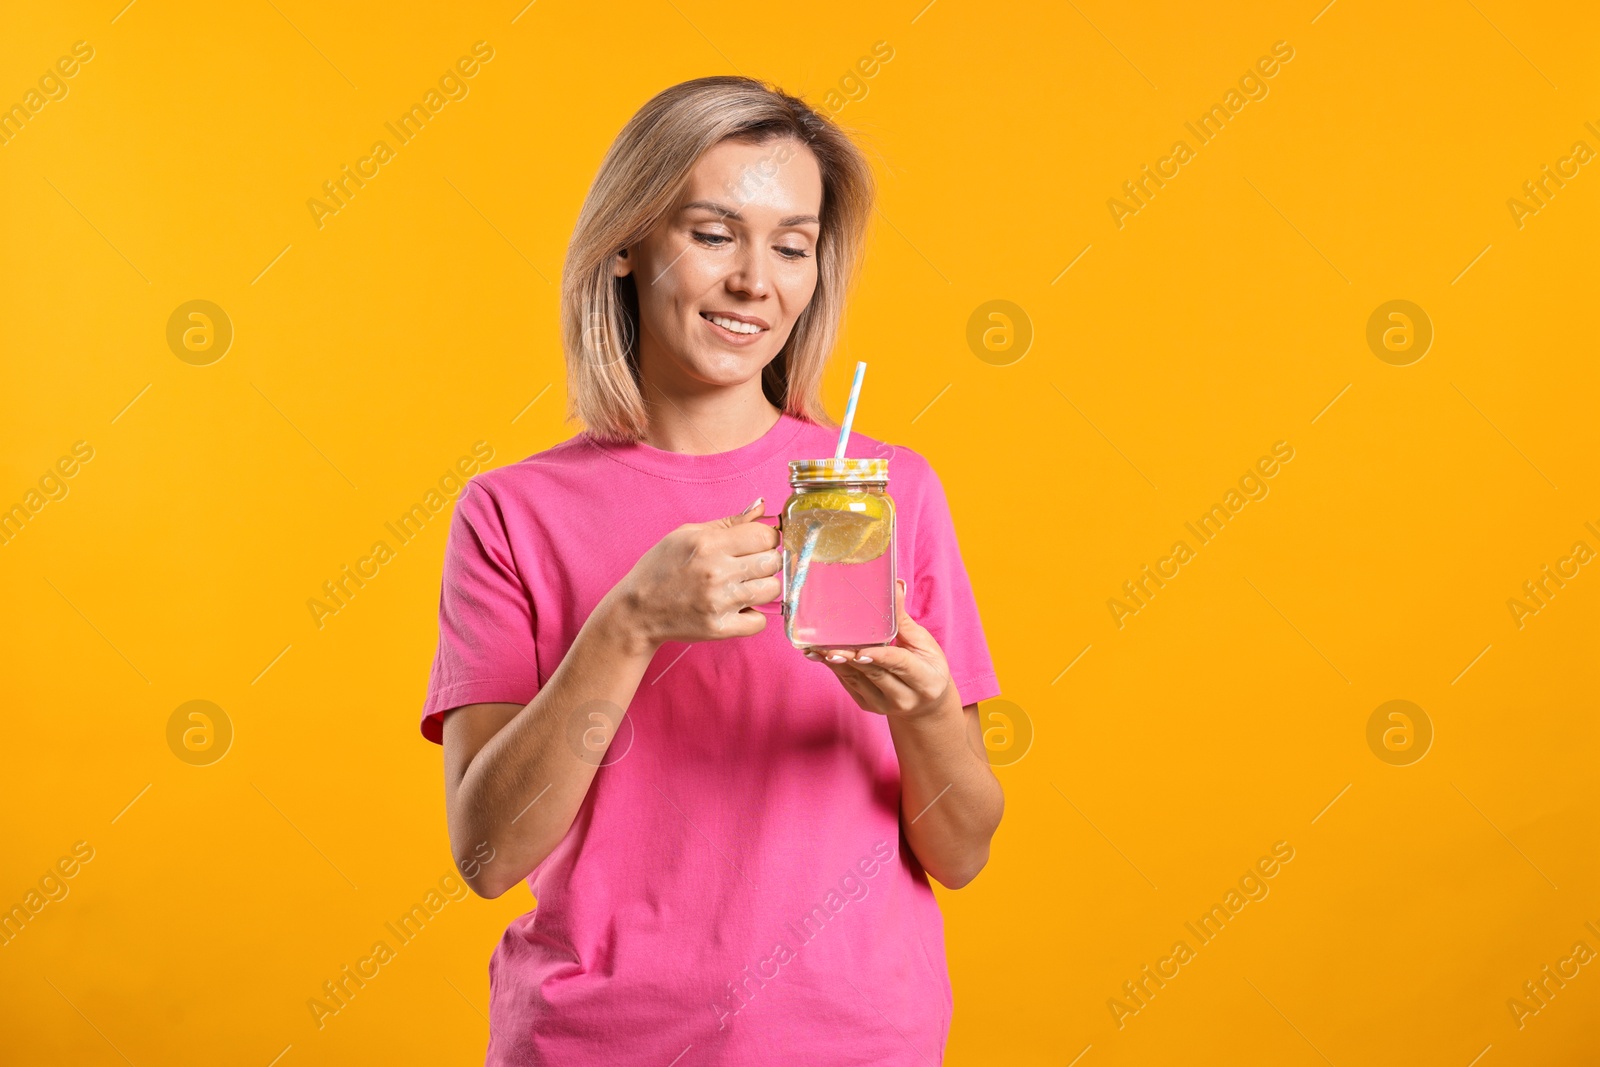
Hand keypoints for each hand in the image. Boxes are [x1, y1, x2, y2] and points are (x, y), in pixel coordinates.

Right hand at [609, 497, 781, 648]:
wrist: (638, 609)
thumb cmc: (661, 568)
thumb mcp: (687, 534)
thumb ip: (729, 523)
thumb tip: (762, 509)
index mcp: (709, 544)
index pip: (765, 536)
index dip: (767, 538)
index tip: (758, 543)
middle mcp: (716, 572)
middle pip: (773, 561)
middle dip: (767, 560)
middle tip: (749, 565)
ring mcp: (719, 602)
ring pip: (772, 590)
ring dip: (763, 586)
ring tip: (743, 585)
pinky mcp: (720, 628)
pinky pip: (760, 621)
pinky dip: (753, 615)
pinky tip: (738, 607)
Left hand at [806, 578, 955, 719]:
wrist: (925, 702)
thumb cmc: (927, 665)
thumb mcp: (922, 642)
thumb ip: (903, 619)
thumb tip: (895, 585)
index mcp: (925, 681)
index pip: (899, 664)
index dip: (880, 656)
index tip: (861, 650)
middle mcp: (904, 698)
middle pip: (873, 673)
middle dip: (850, 658)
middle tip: (828, 646)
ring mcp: (883, 705)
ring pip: (855, 679)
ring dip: (835, 662)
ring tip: (816, 647)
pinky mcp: (867, 705)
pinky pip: (847, 683)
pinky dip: (833, 667)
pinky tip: (817, 655)